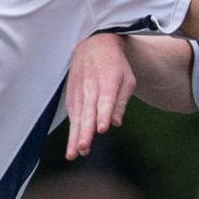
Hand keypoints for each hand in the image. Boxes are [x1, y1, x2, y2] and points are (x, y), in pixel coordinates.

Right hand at [65, 34, 135, 159]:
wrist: (94, 44)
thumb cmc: (115, 65)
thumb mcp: (127, 79)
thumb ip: (121, 101)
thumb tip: (115, 123)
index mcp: (108, 82)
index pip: (105, 101)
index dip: (103, 115)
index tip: (101, 129)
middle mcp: (91, 87)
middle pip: (87, 113)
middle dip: (84, 131)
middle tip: (82, 149)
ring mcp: (79, 91)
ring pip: (76, 116)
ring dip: (74, 135)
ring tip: (73, 154)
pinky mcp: (72, 93)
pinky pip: (72, 113)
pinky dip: (72, 127)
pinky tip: (72, 143)